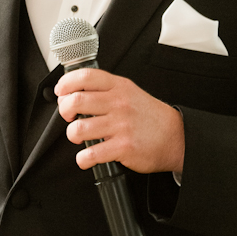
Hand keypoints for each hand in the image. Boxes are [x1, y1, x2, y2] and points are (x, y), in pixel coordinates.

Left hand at [55, 68, 184, 174]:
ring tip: (80, 137)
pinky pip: (91, 154)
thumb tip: (74, 92)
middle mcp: (119, 103)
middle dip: (64, 110)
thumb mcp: (130, 92)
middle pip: (77, 101)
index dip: (67, 83)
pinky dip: (83, 159)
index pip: (86, 76)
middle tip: (69, 116)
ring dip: (73, 135)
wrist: (175, 136)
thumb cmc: (148, 116)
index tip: (61, 92)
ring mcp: (121, 125)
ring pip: (79, 129)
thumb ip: (105, 90)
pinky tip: (87, 157)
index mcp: (119, 87)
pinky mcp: (123, 147)